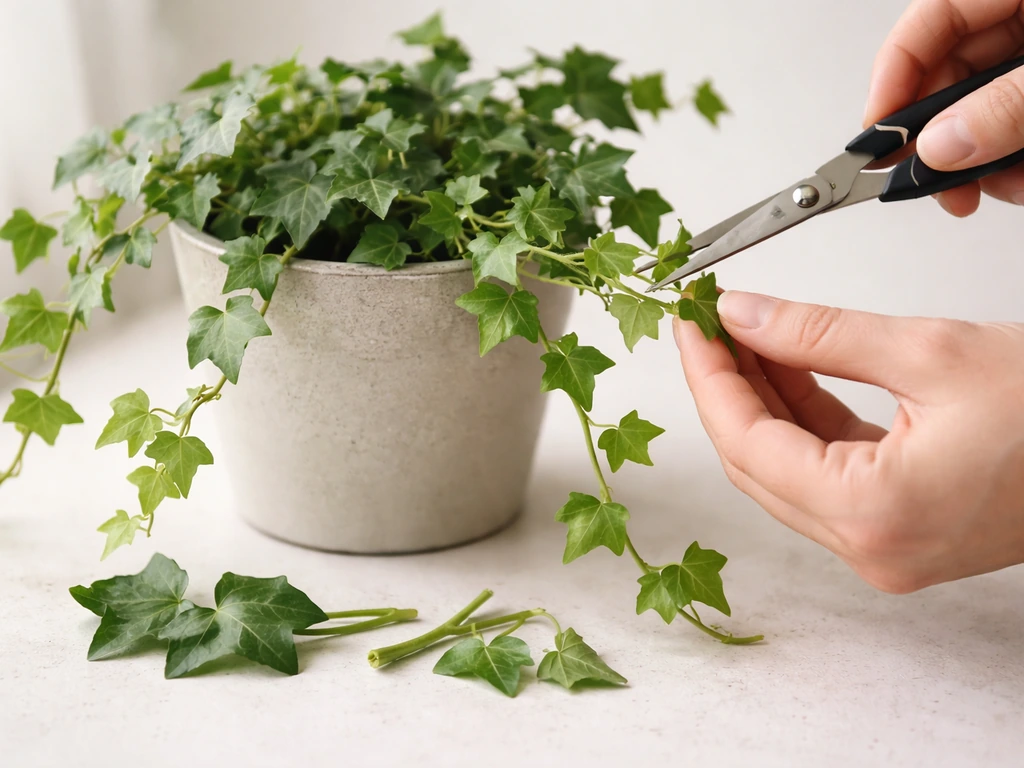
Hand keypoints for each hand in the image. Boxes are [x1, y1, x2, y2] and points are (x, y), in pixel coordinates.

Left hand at [673, 290, 1023, 592]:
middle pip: (756, 459)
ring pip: (786, 466)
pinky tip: (787, 365)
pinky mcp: (900, 528)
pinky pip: (825, 470)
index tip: (689, 321)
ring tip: (741, 331)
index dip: (707, 375)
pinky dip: (802, 417)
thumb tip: (744, 314)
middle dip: (725, 383)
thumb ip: (819, 334)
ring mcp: (883, 545)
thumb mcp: (931, 352)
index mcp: (872, 515)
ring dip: (761, 397)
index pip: (746, 441)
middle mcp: (869, 547)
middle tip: (706, 321)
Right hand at [865, 0, 1023, 215]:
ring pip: (984, 105)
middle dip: (946, 138)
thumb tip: (940, 146)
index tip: (877, 140)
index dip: (893, 81)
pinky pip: (1015, 117)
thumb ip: (1007, 106)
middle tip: (936, 185)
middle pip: (952, 72)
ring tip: (1001, 188)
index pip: (929, 21)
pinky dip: (1015, 154)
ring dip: (984, 158)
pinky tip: (1020, 179)